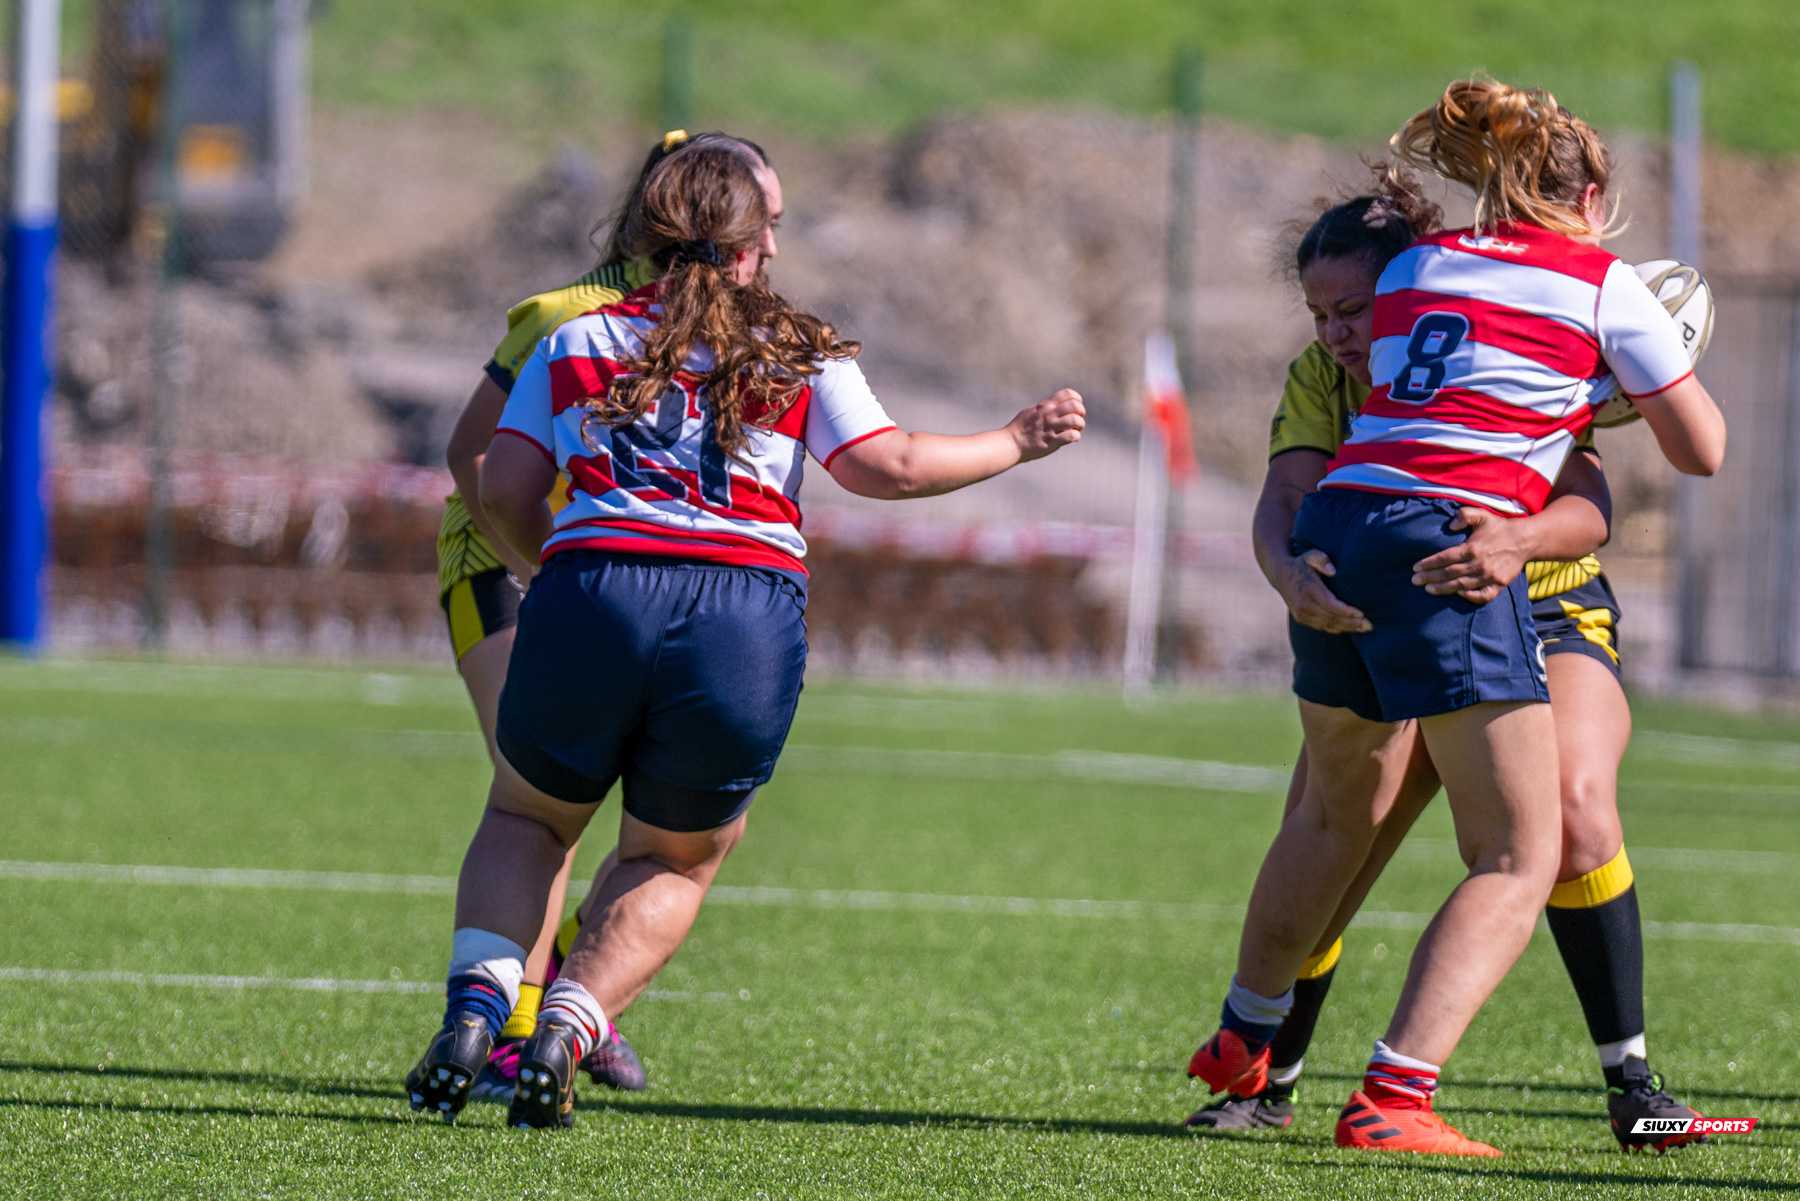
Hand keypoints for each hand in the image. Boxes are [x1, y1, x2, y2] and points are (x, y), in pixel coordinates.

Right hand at [1008, 390, 1085, 460]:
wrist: (1011, 443)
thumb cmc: (1020, 428)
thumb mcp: (1031, 411)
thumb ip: (1044, 406)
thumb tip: (1054, 404)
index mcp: (1045, 405)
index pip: (1068, 394)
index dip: (1077, 399)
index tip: (1075, 408)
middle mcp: (1049, 414)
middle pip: (1075, 405)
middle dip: (1081, 412)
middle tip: (1077, 419)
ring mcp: (1050, 428)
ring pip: (1075, 420)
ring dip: (1080, 425)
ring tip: (1076, 429)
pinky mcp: (1051, 442)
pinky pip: (1071, 436)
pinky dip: (1076, 436)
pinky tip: (1072, 438)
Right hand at [1281, 549, 1370, 632]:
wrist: (1281, 575)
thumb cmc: (1302, 563)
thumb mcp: (1311, 555)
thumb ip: (1322, 559)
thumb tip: (1333, 571)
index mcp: (1309, 589)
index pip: (1330, 605)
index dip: (1347, 611)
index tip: (1362, 612)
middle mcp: (1303, 604)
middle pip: (1331, 618)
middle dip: (1351, 623)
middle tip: (1369, 625)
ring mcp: (1301, 614)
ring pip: (1327, 625)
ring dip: (1346, 628)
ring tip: (1363, 628)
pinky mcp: (1302, 619)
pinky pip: (1322, 627)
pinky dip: (1337, 628)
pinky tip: (1350, 627)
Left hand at [1411, 507, 1526, 601]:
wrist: (1525, 540)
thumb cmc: (1499, 527)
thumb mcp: (1482, 515)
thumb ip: (1464, 515)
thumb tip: (1450, 525)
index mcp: (1472, 548)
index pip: (1444, 558)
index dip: (1428, 564)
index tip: (1415, 568)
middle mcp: (1479, 564)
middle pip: (1449, 574)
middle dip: (1429, 577)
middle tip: (1414, 581)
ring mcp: (1489, 576)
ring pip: (1461, 585)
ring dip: (1443, 588)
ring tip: (1428, 589)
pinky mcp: (1499, 584)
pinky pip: (1484, 595)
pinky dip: (1472, 597)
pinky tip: (1460, 594)